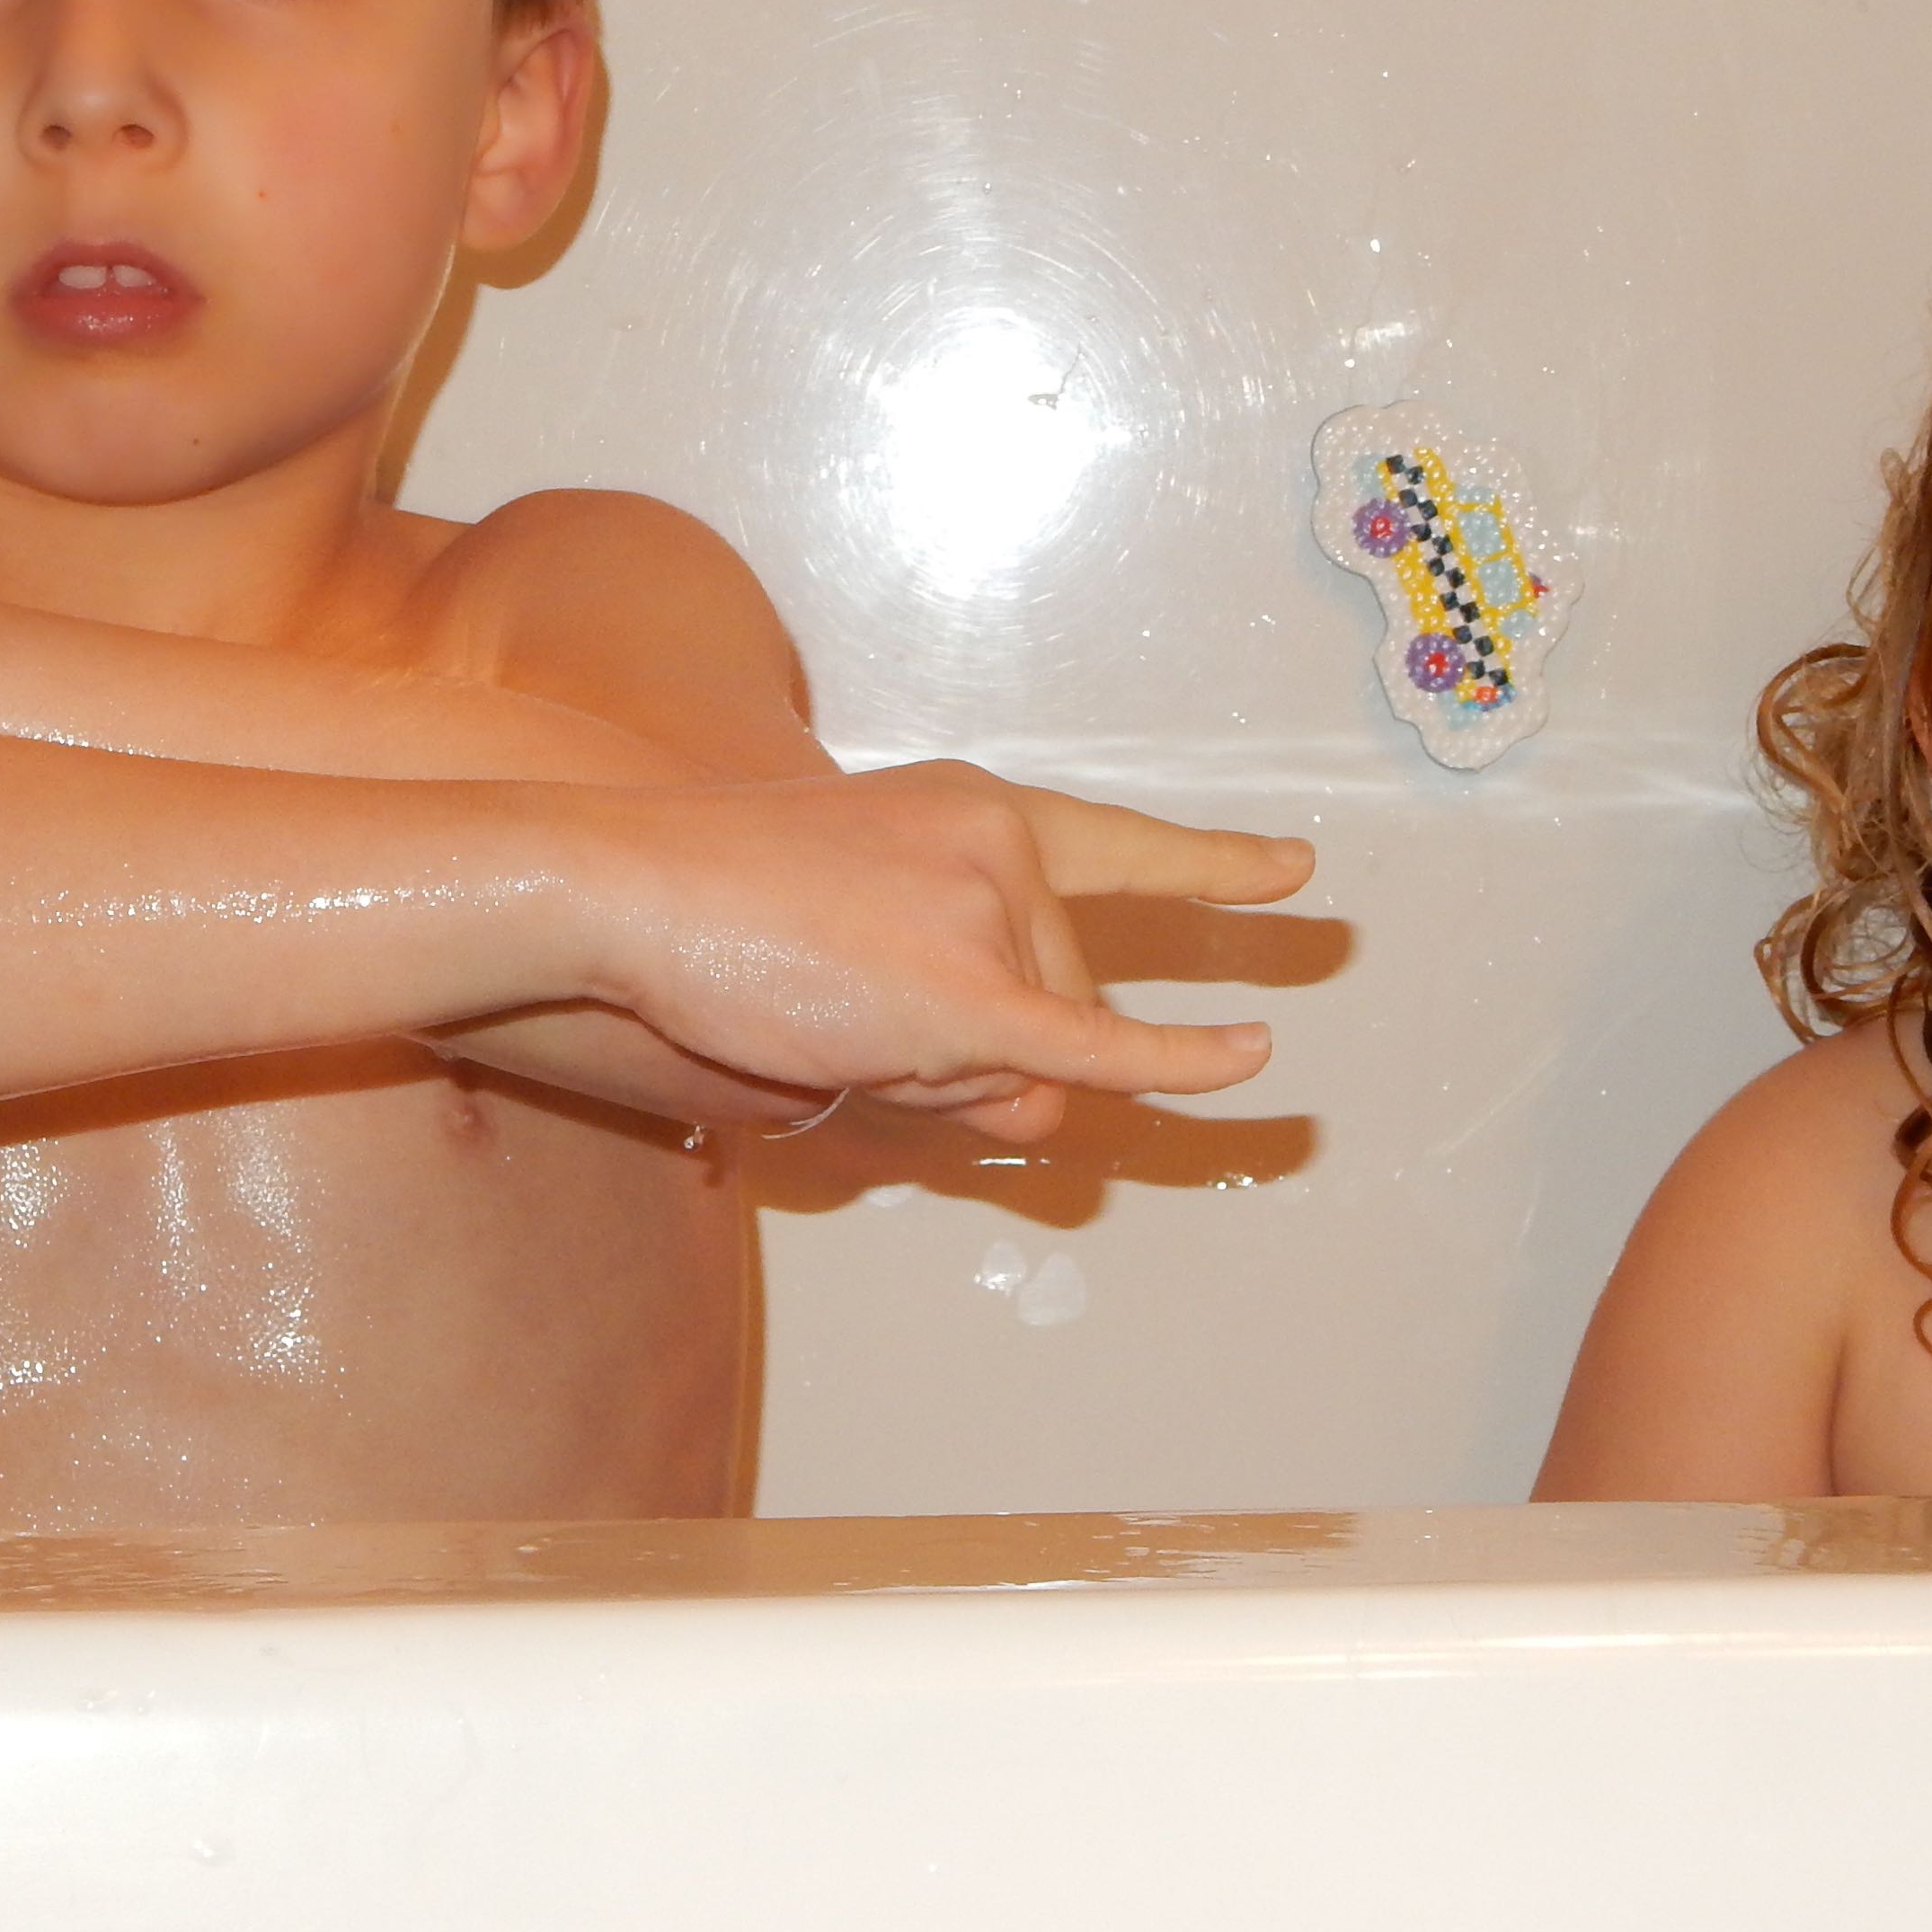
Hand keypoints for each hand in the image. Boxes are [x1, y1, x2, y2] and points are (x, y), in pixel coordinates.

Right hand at [567, 761, 1311, 1142]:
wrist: (635, 890)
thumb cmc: (720, 920)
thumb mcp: (864, 960)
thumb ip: (969, 1033)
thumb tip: (1057, 1117)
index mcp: (978, 814)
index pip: (1114, 846)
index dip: (1207, 868)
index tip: (1295, 873)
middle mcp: (1008, 851)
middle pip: (1057, 1000)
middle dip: (977, 1050)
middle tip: (848, 1010)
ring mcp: (994, 912)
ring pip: (1026, 1059)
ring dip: (941, 1080)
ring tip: (836, 1016)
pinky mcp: (972, 990)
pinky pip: (1093, 1051)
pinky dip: (1182, 1066)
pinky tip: (1252, 1060)